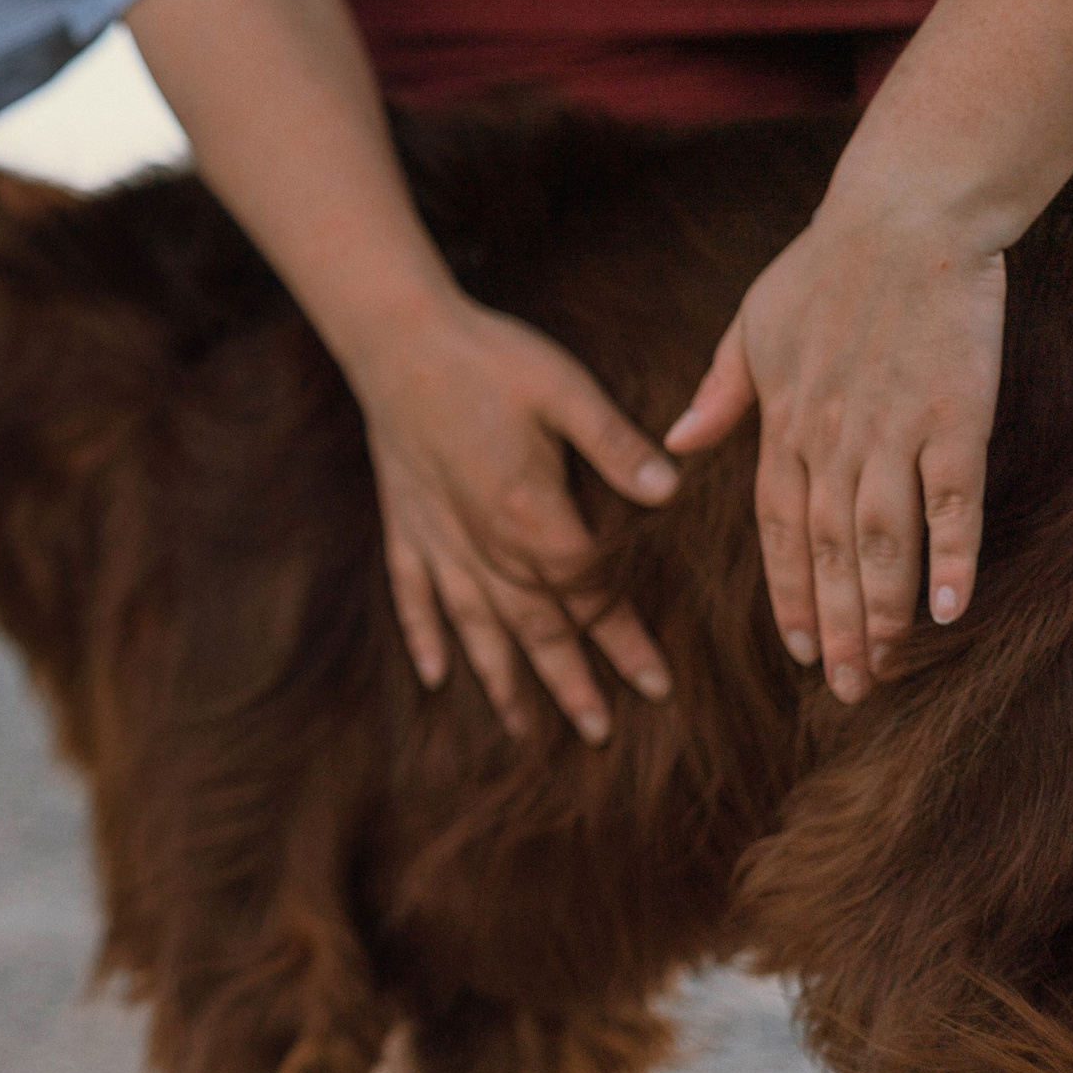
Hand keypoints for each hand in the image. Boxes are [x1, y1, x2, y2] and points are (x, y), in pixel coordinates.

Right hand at [349, 292, 679, 741]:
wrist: (398, 339)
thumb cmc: (490, 359)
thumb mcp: (567, 391)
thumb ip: (618, 447)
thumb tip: (673, 492)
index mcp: (531, 515)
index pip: (589, 595)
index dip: (624, 639)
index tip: (657, 684)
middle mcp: (483, 544)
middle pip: (535, 628)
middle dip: (570, 682)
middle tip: (599, 732)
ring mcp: (438, 540)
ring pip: (476, 628)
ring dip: (501, 681)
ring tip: (523, 730)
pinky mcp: (406, 525)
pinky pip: (414, 596)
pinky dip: (424, 637)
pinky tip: (434, 676)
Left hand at [665, 208, 1005, 702]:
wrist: (904, 213)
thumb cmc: (825, 268)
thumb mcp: (750, 328)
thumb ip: (719, 395)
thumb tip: (673, 444)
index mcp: (782, 423)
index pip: (776, 527)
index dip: (787, 591)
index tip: (793, 647)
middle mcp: (830, 438)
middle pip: (829, 550)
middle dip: (835, 625)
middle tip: (844, 689)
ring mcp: (893, 430)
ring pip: (880, 540)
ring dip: (882, 610)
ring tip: (884, 667)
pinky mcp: (954, 416)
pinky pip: (951, 501)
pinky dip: (950, 557)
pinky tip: (950, 610)